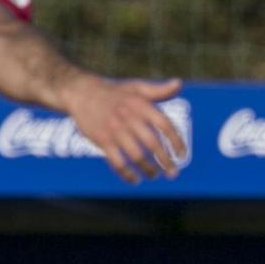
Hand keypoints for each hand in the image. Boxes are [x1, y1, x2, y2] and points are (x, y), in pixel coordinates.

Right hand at [67, 76, 185, 182]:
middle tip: (173, 173)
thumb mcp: (137, 87)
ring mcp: (115, 130)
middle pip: (153, 144)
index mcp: (141, 105)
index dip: (176, 141)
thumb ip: (159, 90)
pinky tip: (134, 179)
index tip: (182, 155)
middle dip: (165, 161)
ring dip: (148, 169)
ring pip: (136, 156)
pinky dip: (126, 174)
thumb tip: (179, 84)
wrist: (81, 93)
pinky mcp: (102, 140)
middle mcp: (129, 117)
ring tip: (154, 175)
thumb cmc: (115, 92)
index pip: (164, 125)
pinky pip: (117, 162)